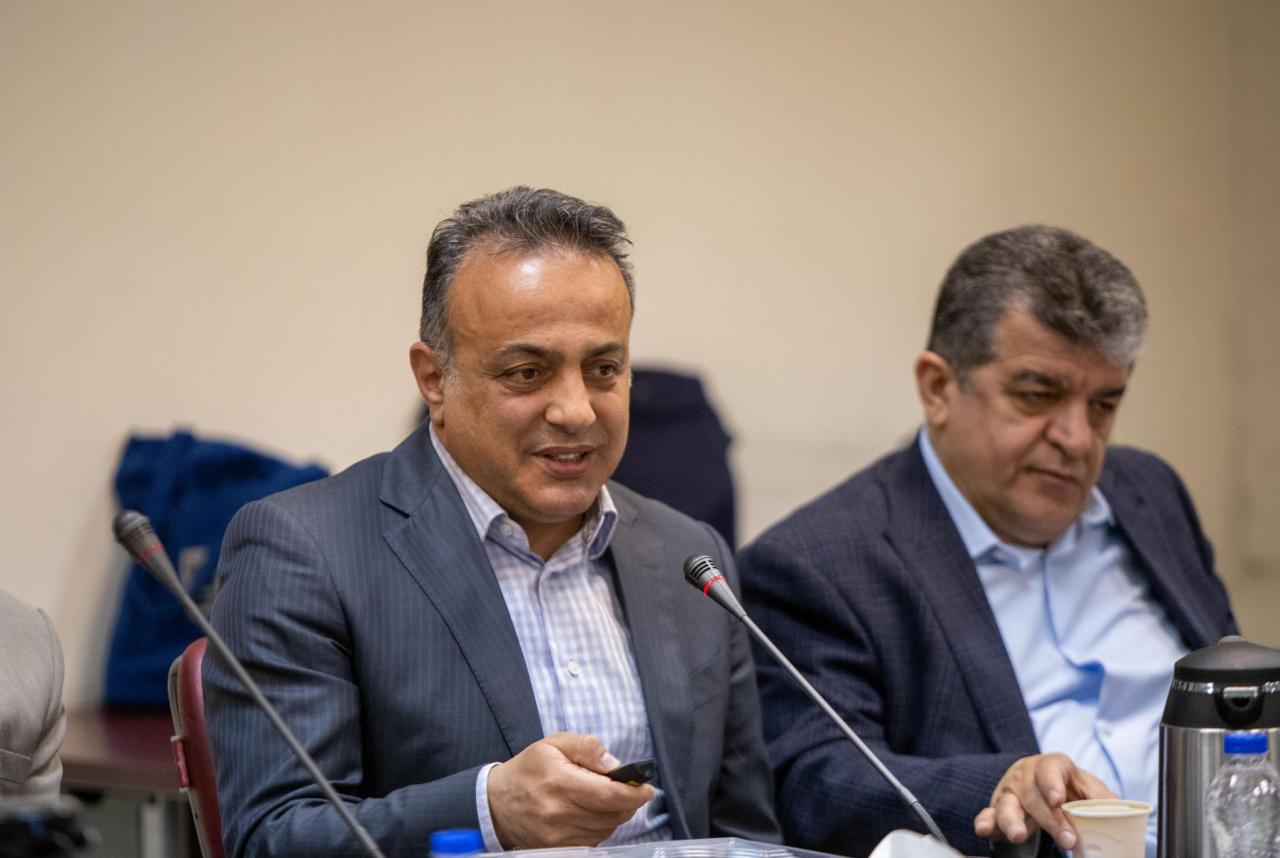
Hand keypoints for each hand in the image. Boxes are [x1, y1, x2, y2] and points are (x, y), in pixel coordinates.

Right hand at [487, 733, 654, 848]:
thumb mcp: (553, 744)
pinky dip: (601, 826)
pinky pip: (594, 840)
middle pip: (612, 814)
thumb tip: (614, 764)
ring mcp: (559, 836)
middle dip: (629, 802)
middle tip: (632, 790)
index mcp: (560, 782)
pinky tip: (594, 812)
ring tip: (608, 798)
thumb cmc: (528, 770)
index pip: (609, 794)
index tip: (646, 788)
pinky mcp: (559, 848)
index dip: (633, 792)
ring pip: (606, 829)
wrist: (496, 803)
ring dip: (616, 814)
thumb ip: (586, 746)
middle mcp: (560, 813)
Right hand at [973, 753, 1114, 850]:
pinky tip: (984, 829)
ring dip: (1012, 820)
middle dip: (1050, 819)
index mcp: (1051, 765)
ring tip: (1019, 835)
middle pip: (1034, 795)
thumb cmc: (1069, 788)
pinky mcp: (996, 807)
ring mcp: (1009, 791)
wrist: (1044, 788)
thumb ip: (1102, 798)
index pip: (1050, 770)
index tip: (1059, 800)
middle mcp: (1026, 775)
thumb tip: (1120, 812)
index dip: (1053, 783)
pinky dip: (985, 821)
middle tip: (1067, 839)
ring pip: (1007, 804)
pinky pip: (988, 814)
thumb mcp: (1088, 788)